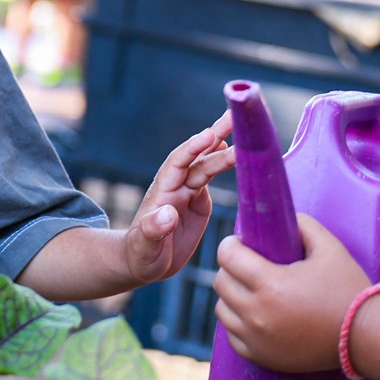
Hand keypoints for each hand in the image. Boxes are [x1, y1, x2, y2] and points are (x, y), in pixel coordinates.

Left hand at [119, 112, 234, 284]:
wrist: (142, 263)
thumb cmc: (139, 256)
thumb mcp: (143, 247)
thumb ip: (152, 230)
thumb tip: (167, 213)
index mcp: (162, 193)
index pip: (178, 164)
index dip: (193, 149)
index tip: (209, 134)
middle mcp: (176, 187)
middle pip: (196, 157)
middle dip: (214, 136)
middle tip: (233, 116)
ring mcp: (187, 192)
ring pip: (206, 164)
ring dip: (223, 146)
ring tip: (240, 125)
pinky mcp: (198, 201)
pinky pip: (211, 177)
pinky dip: (223, 163)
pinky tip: (236, 151)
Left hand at [213, 215, 371, 372]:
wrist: (367, 336)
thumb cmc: (349, 289)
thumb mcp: (330, 248)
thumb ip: (303, 225)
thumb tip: (283, 218)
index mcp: (271, 284)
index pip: (228, 256)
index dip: (232, 244)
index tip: (242, 243)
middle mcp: (258, 314)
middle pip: (221, 282)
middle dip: (231, 267)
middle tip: (248, 264)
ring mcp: (257, 339)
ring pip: (222, 309)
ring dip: (232, 295)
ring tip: (251, 289)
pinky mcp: (262, 357)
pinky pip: (232, 335)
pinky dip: (238, 322)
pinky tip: (255, 313)